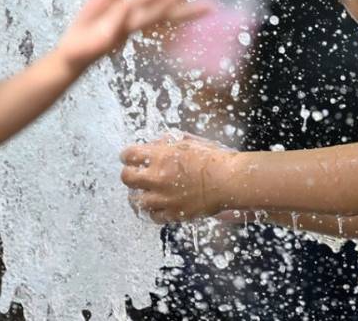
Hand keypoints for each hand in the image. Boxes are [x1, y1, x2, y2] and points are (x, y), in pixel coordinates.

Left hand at [55, 0, 211, 70]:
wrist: (68, 55)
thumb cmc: (86, 30)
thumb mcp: (101, 1)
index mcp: (130, 10)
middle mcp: (129, 21)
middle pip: (159, 11)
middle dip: (183, 8)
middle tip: (209, 6)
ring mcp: (116, 31)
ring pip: (142, 18)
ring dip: (159, 8)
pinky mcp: (101, 41)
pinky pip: (112, 27)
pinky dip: (121, 18)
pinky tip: (127, 6)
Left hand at [120, 133, 239, 222]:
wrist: (230, 181)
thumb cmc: (214, 159)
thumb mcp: (190, 142)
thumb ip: (169, 142)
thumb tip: (156, 144)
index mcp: (161, 156)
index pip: (129, 155)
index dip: (127, 155)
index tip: (129, 157)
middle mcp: (158, 177)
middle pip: (127, 178)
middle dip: (129, 174)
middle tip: (135, 174)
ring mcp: (164, 198)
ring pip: (136, 200)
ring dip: (138, 195)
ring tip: (143, 192)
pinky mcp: (173, 213)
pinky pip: (152, 216)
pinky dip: (152, 211)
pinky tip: (157, 206)